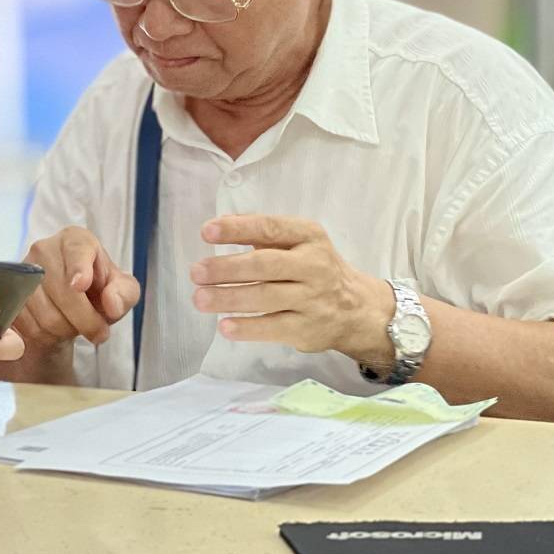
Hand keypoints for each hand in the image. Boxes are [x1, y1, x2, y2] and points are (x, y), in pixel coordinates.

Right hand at [14, 226, 139, 354]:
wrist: (69, 305)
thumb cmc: (97, 292)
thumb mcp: (122, 290)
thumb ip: (124, 294)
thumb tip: (110, 303)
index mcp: (75, 240)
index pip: (76, 250)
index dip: (78, 268)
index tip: (80, 285)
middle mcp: (45, 249)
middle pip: (64, 293)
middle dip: (86, 321)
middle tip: (99, 333)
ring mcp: (22, 271)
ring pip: (46, 315)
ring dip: (67, 330)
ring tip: (75, 325)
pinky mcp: (9, 295)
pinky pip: (29, 326)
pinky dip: (47, 336)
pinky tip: (56, 328)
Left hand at [192, 215, 394, 360]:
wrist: (357, 309)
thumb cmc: (313, 267)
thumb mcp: (298, 241)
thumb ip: (262, 233)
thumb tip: (219, 224)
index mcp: (308, 236)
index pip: (269, 228)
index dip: (237, 229)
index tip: (206, 232)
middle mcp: (314, 266)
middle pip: (265, 265)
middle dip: (228, 268)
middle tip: (196, 272)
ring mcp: (313, 299)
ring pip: (266, 297)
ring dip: (229, 298)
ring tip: (200, 298)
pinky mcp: (309, 329)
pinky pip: (274, 327)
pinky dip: (248, 328)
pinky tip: (225, 326)